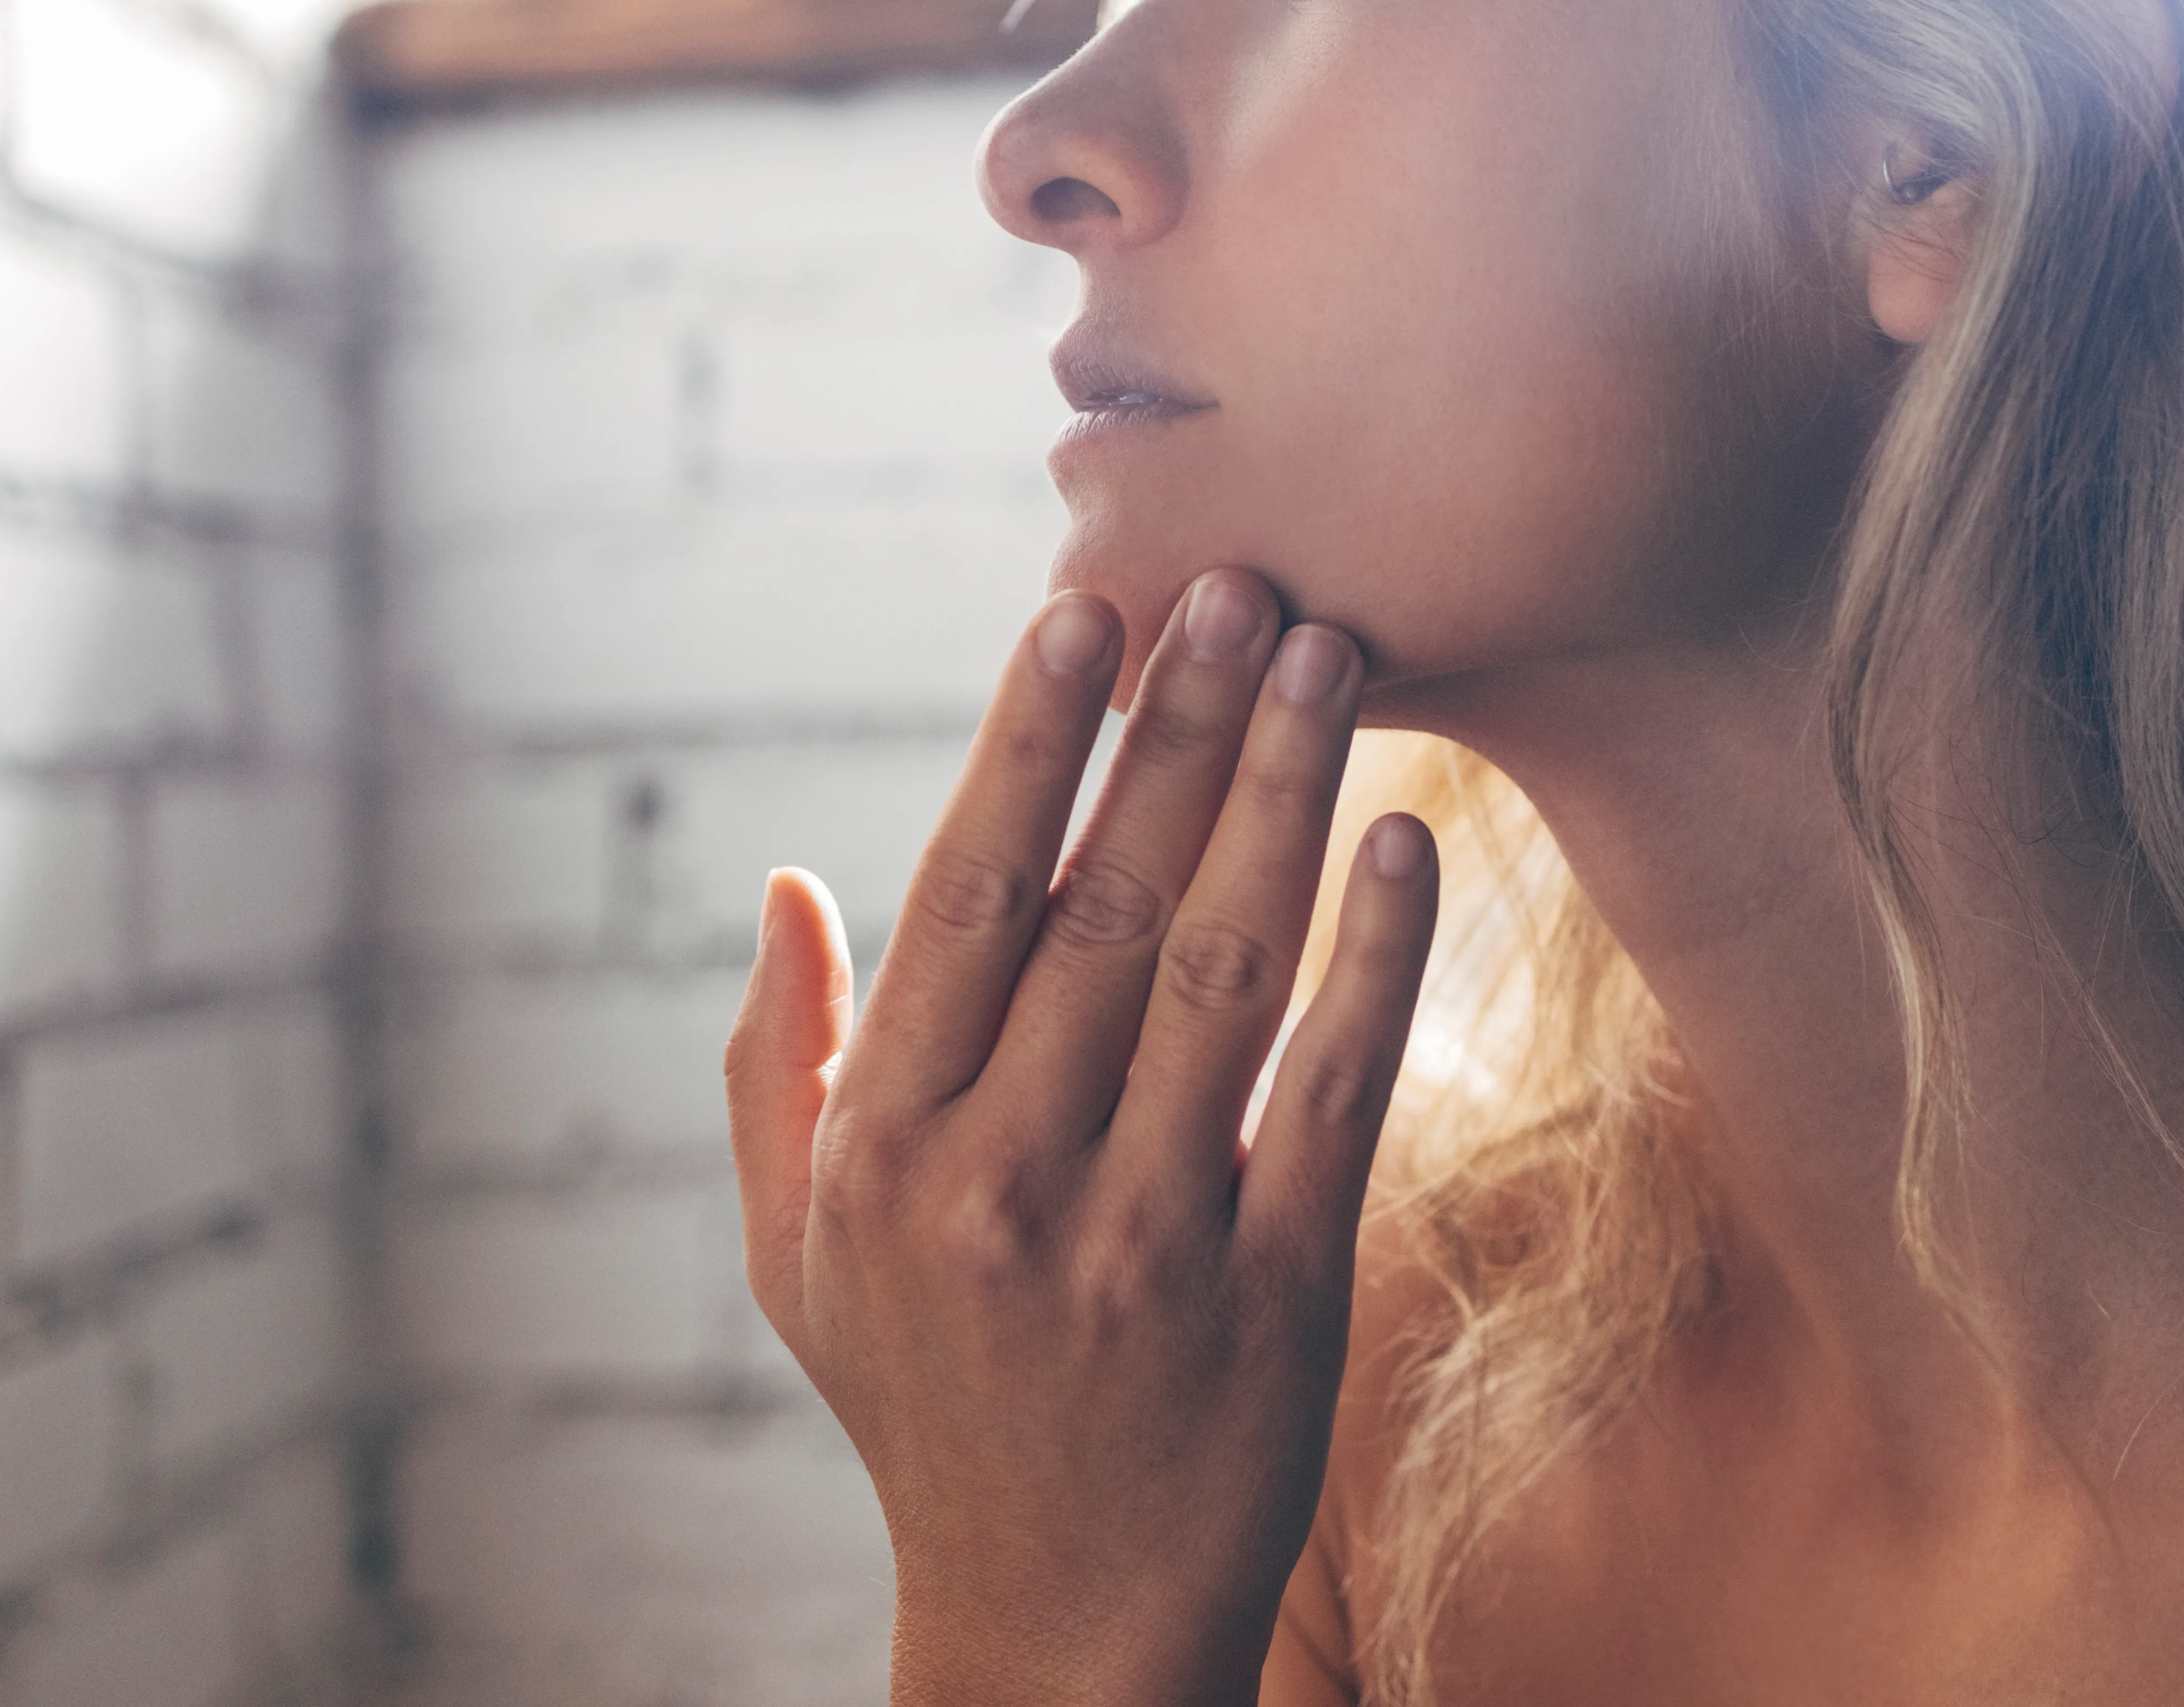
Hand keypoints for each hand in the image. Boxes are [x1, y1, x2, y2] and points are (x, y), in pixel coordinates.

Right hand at [725, 568, 1440, 1706]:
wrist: (1057, 1620)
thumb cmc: (924, 1402)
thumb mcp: (800, 1254)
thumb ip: (782, 1068)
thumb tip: (784, 886)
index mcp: (882, 1152)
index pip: (964, 899)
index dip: (1026, 744)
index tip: (1082, 611)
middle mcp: (998, 1183)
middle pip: (1106, 903)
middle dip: (1177, 726)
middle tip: (1240, 581)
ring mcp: (1141, 1238)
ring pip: (1227, 967)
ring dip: (1283, 794)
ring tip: (1330, 655)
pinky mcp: (1275, 1293)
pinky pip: (1335, 1084)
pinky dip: (1375, 952)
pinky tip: (1402, 837)